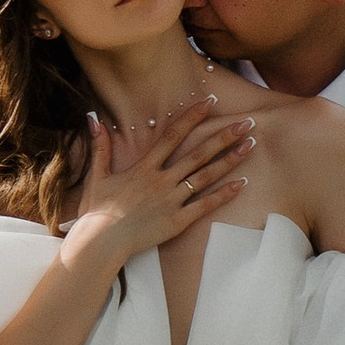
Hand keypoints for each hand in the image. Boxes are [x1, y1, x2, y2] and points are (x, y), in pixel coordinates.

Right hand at [67, 96, 255, 267]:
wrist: (100, 241)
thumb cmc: (97, 211)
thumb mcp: (97, 175)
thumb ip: (100, 147)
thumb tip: (94, 118)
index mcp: (144, 168)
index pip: (172, 135)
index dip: (192, 117)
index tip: (209, 102)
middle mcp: (161, 180)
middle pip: (198, 154)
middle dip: (223, 137)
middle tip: (246, 123)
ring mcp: (171, 201)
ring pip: (206, 176)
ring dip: (229, 160)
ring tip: (250, 146)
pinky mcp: (177, 221)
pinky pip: (205, 206)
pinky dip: (223, 195)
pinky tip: (241, 184)